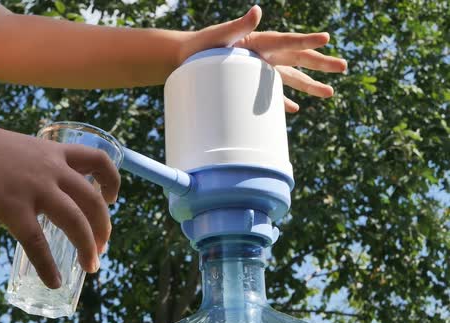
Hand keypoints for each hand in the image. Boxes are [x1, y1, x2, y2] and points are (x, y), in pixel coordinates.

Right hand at [0, 117, 120, 288]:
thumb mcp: (22, 151)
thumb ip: (37, 169)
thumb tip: (41, 195)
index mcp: (54, 153)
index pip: (98, 160)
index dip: (113, 181)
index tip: (112, 199)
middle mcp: (51, 169)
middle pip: (94, 200)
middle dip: (104, 227)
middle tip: (101, 246)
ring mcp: (33, 188)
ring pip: (75, 221)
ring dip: (88, 247)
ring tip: (91, 266)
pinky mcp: (10, 206)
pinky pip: (36, 242)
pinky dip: (48, 266)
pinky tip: (54, 281)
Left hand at [181, 5, 346, 112]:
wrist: (182, 58)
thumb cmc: (199, 45)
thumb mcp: (219, 35)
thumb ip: (238, 25)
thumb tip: (256, 10)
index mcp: (259, 41)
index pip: (288, 41)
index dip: (307, 40)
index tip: (327, 38)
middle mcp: (263, 54)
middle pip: (298, 59)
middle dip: (321, 64)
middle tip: (344, 67)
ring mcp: (258, 69)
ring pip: (289, 78)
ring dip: (310, 86)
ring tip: (330, 93)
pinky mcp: (248, 82)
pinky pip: (270, 94)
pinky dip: (282, 101)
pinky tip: (295, 108)